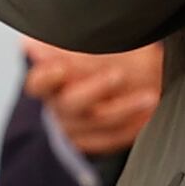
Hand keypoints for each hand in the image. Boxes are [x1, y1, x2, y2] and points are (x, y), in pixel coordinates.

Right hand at [21, 39, 165, 159]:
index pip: (39, 82)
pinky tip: (148, 113)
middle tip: (119, 75)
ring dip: (126, 109)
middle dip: (96, 88)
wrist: (112, 80)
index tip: (61, 68)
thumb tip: (34, 45)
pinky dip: (132, 126)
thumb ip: (71, 44)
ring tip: (150, 96)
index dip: (48, 77)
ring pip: (98, 122)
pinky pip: (112, 139)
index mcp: (49, 81)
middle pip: (71, 103)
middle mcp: (59, 106)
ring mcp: (75, 127)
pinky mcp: (93, 141)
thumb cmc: (96, 58)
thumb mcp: (87, 45)